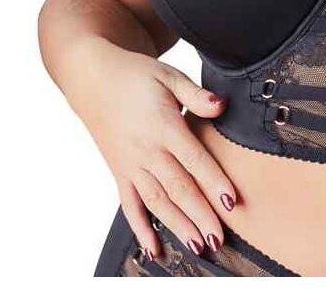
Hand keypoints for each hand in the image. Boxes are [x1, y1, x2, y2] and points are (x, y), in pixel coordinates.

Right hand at [70, 38, 237, 260]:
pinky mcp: (119, 173)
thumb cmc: (136, 76)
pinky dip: (141, 229)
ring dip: (177, 226)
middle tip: (219, 239)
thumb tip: (221, 105)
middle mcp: (147, 150)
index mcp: (164, 125)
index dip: (213, 181)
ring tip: (197, 247)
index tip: (231, 202)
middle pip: (178, 187)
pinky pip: (130, 206)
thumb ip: (196, 94)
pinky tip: (154, 250)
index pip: (194, 158)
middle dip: (200, 215)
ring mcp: (131, 165)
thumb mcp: (168, 75)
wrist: (93, 79)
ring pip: (157, 202)